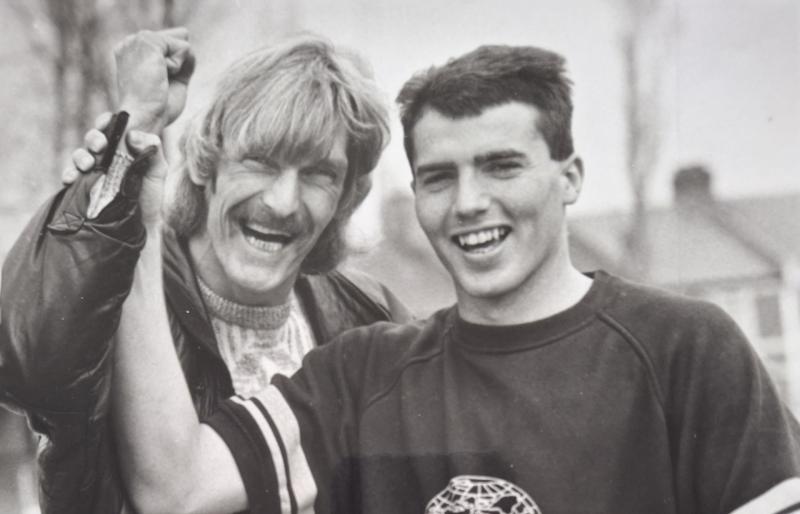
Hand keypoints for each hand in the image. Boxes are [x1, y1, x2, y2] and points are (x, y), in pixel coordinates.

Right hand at [62, 112, 167, 229]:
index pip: (110, 127)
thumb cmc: (150, 196)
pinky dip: (68, 175)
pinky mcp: (83, 189)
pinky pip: (71, 178)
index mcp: (122, 148)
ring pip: (79, 157)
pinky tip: (70, 179)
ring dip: (80, 156)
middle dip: (94, 139)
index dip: (106, 121)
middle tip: (101, 146)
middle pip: (93, 140)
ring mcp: (93, 173)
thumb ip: (152, 149)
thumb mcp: (158, 170)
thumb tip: (132, 135)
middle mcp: (105, 157)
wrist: (144, 225)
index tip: (107, 123)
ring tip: (87, 165)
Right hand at [114, 28, 194, 132]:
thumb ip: (181, 60)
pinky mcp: (148, 41)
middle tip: (158, 85)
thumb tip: (185, 33)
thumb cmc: (156, 109)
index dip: (174, 67)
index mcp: (130, 53)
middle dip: (177, 66)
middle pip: (176, 42)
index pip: (168, 47)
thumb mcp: (173, 81)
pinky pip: (184, 47)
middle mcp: (130, 43)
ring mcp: (137, 40)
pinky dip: (179, 66)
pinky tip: (160, 76)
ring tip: (158, 81)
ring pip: (181, 44)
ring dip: (177, 68)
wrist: (144, 119)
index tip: (156, 86)